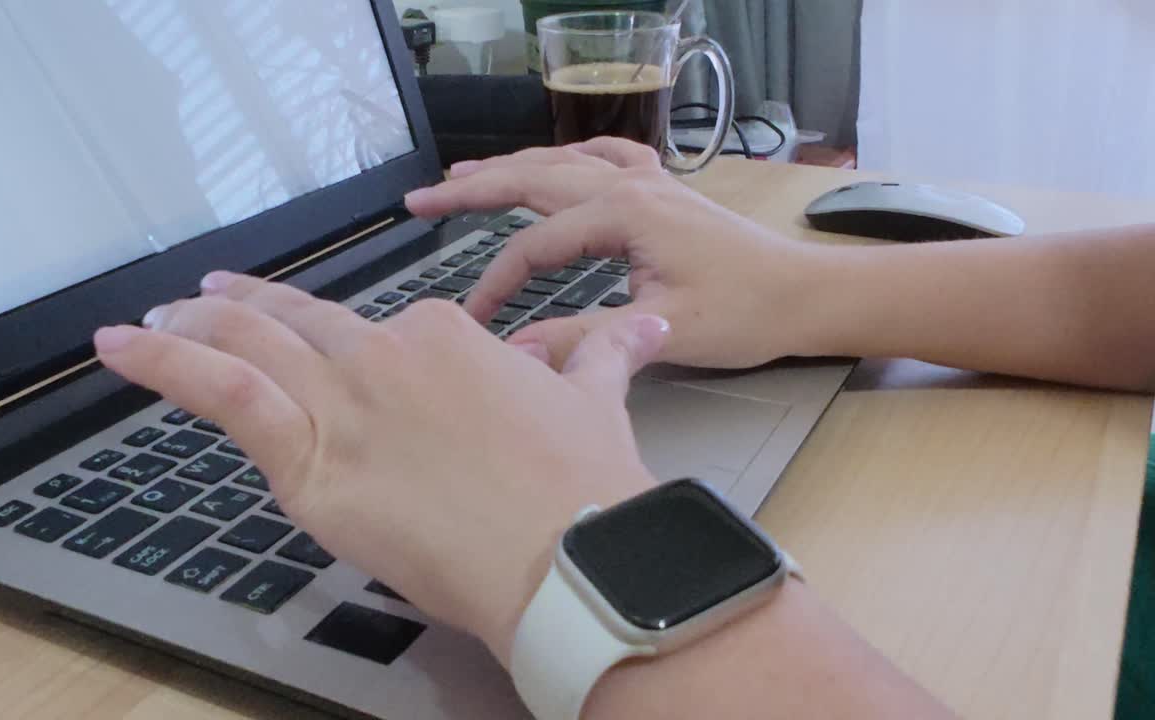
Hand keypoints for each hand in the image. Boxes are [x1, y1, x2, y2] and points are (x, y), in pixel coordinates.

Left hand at [93, 272, 668, 663]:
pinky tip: (120, 345)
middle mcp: (387, 354)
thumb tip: (639, 325)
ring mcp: (345, 403)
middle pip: (299, 322)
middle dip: (244, 308)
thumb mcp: (598, 400)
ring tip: (152, 317)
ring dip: (192, 324)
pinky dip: (163, 362)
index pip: (379, 330)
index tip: (320, 339)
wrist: (572, 555)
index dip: (342, 336)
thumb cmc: (585, 487)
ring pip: (248, 346)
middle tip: (208, 298)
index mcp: (447, 336)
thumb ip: (602, 353)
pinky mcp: (311, 461)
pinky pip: (223, 393)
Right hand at [406, 137, 831, 369]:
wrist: (806, 295)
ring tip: (461, 176)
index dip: (497, 282)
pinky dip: (565, 158)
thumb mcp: (660, 333)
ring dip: (509, 168)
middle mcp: (631, 185)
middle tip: (419, 201)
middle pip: (533, 179)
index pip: (535, 244)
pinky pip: (602, 158)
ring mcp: (648, 181)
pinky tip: (553, 161)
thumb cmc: (747, 312)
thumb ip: (582, 340)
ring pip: (561, 162)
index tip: (475, 320)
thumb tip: (516, 352)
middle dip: (471, 189)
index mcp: (625, 213)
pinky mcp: (662, 191)